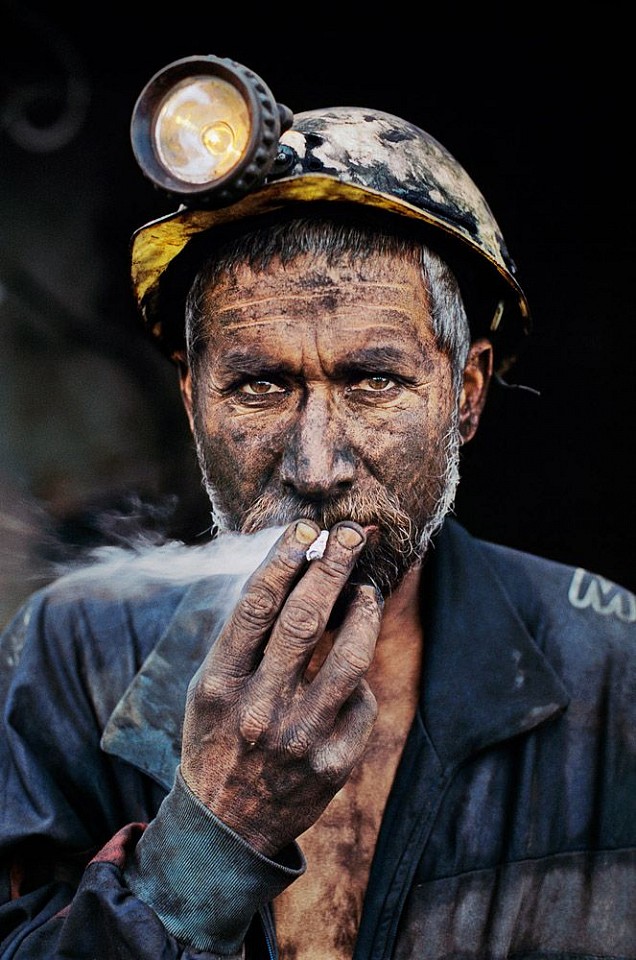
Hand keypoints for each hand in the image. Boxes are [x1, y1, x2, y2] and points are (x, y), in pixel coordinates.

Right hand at [180, 519, 381, 855]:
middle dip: (333, 567)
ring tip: (365, 589)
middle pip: (305, 620)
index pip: (256, 606)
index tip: (307, 529)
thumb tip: (290, 570)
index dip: (285, 559)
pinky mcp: (333, 766)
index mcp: (220, 683)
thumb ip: (243, 638)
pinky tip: (350, 673)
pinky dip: (359, 681)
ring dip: (363, 612)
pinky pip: (361, 704)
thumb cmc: (218, 737)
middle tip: (352, 534)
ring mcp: (299, 740)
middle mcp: (258, 709)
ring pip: (349, 658)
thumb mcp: (210, 687)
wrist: (226, 826)